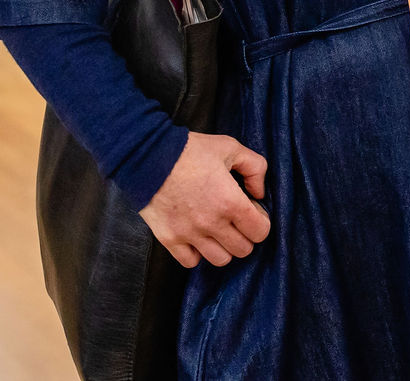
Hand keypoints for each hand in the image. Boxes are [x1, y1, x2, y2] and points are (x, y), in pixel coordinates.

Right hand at [138, 132, 271, 268]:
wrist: (148, 156)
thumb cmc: (190, 150)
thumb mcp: (231, 147)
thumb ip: (255, 167)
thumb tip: (259, 192)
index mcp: (230, 202)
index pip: (260, 232)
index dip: (261, 222)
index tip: (252, 211)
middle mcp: (211, 223)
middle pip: (243, 249)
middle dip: (245, 235)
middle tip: (236, 220)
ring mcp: (189, 234)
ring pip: (220, 260)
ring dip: (224, 247)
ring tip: (218, 230)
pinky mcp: (168, 239)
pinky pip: (191, 262)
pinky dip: (197, 253)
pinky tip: (198, 237)